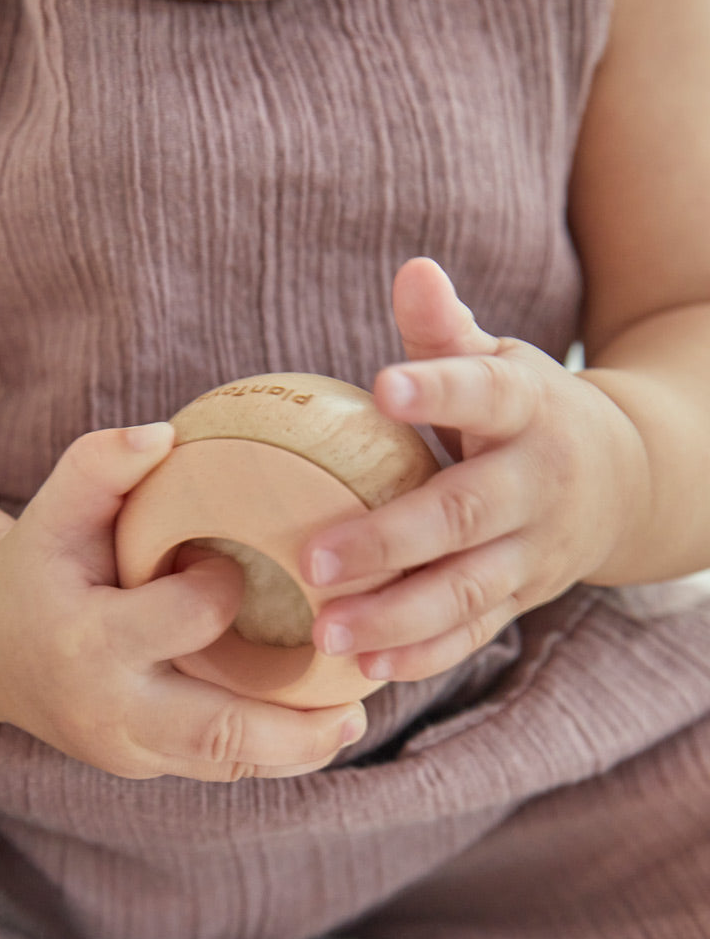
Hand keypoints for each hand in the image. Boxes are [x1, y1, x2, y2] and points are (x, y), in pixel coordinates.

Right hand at [0, 423, 366, 780]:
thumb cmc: (37, 567)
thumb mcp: (52, 509)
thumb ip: (99, 464)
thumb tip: (165, 435)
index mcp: (88, 641)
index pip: (183, 619)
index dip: (223, 589)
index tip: (239, 562)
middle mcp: (109, 711)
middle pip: (218, 735)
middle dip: (295, 728)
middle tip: (359, 703)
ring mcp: (127, 750)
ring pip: (227, 766)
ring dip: (298, 748)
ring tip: (351, 716)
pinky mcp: (143, 765)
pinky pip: (218, 769)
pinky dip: (273, 754)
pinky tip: (316, 727)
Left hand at [301, 258, 648, 682]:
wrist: (625, 481)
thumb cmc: (528, 413)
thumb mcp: (501, 364)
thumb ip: (447, 333)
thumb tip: (412, 269)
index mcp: (526, 410)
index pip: (483, 395)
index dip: (437, 389)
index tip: (383, 387)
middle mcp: (534, 484)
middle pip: (463, 515)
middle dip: (389, 541)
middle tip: (313, 560)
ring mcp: (533, 550)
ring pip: (468, 591)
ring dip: (396, 616)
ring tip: (326, 631)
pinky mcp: (525, 597)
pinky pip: (475, 634)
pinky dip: (425, 655)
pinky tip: (367, 669)